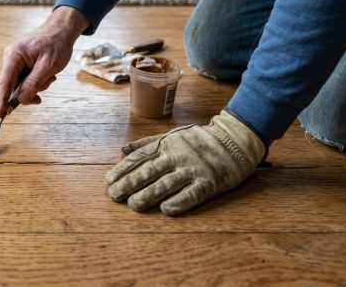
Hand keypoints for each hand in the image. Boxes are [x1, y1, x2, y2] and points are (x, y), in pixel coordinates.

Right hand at [0, 6, 89, 116]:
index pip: (4, 82)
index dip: (1, 100)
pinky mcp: (22, 64)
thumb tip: (21, 100)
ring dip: (36, 86)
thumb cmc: (56, 44)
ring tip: (49, 77)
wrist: (62, 31)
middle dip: (28, 92)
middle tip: (40, 97)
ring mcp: (16, 61)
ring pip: (21, 85)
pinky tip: (47, 76)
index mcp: (14, 56)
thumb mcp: (48, 65)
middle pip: (13, 86)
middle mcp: (11, 58)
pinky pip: (26, 80)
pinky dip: (37, 82)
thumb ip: (34, 83)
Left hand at [105, 111, 266, 214]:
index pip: (140, 158)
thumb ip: (147, 143)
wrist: (236, 139)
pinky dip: (179, 201)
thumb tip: (122, 149)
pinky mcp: (210, 182)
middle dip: (129, 183)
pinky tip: (166, 209)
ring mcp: (193, 169)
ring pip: (167, 183)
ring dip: (149, 195)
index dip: (123, 169)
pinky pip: (193, 193)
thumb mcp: (172, 135)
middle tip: (114, 195)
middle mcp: (177, 155)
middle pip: (149, 171)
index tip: (109, 180)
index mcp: (166, 144)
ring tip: (133, 205)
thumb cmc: (199, 139)